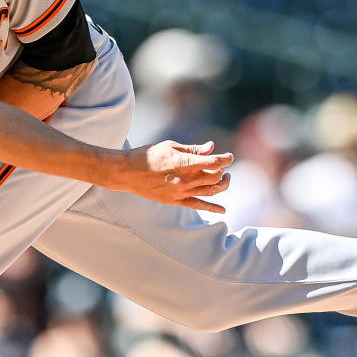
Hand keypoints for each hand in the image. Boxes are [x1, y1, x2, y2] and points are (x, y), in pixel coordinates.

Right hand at [118, 140, 233, 213]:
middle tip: (223, 167)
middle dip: (223, 172)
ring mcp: (181, 192)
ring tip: (225, 180)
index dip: (225, 159)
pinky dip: (212, 208)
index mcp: (185, 163)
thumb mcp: (171, 146)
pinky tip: (223, 210)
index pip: (214, 163)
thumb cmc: (148, 155)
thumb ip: (193, 149)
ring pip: (210, 192)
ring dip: (222, 186)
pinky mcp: (175, 201)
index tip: (229, 156)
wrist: (127, 172)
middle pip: (216, 178)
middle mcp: (186, 179)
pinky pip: (198, 206)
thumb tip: (211, 147)